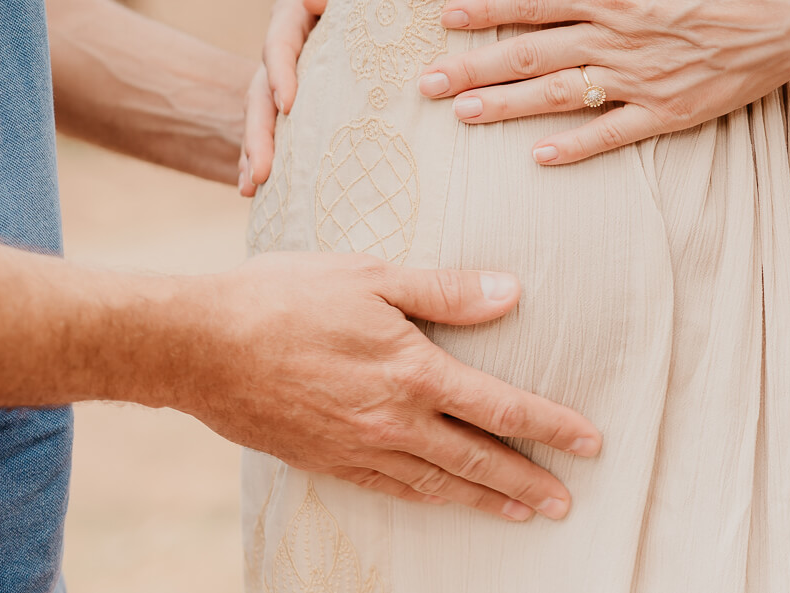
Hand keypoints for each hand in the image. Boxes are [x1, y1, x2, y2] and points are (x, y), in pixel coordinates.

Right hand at [179, 252, 602, 521]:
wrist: (200, 344)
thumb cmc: (284, 297)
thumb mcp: (369, 276)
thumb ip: (443, 289)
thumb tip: (510, 292)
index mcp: (411, 370)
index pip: (500, 406)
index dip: (551, 426)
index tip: (589, 442)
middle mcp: (392, 420)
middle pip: (477, 459)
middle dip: (528, 480)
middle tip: (568, 501)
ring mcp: (357, 448)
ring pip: (437, 483)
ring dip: (485, 500)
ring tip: (523, 513)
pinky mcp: (325, 460)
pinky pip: (389, 490)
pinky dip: (426, 500)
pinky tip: (440, 501)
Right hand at [239, 0, 334, 195]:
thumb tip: (316, 1)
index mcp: (291, 16)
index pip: (280, 47)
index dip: (281, 75)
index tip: (287, 105)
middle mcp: (279, 48)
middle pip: (261, 93)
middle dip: (259, 135)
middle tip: (262, 172)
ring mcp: (281, 73)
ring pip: (260, 115)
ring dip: (254, 151)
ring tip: (251, 187)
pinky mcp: (290, 92)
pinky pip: (273, 124)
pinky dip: (263, 152)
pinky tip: (258, 186)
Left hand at [418, 0, 789, 163]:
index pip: (531, 3)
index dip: (484, 11)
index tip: (446, 19)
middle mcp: (616, 38)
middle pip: (529, 55)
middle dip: (473, 68)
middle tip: (427, 84)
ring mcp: (640, 79)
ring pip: (558, 96)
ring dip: (506, 107)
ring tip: (463, 115)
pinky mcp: (669, 112)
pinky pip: (612, 134)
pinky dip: (574, 147)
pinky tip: (538, 157)